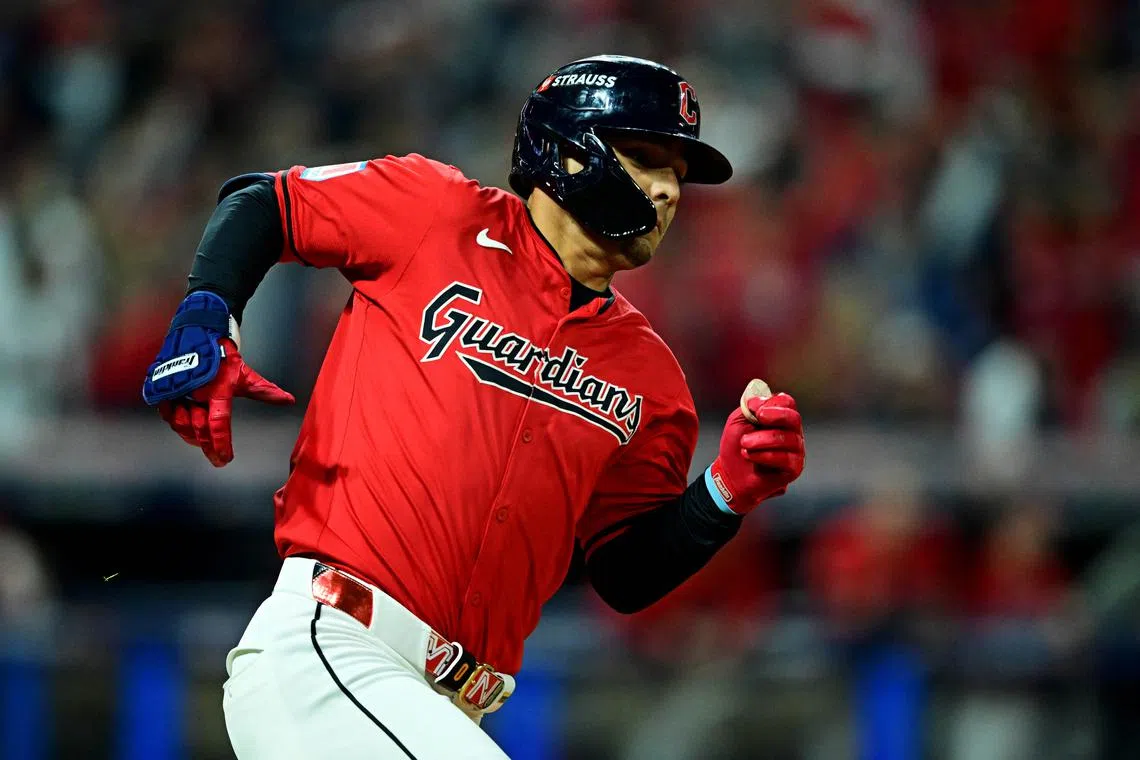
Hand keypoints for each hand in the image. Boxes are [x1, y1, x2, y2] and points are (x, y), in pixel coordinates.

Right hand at [158, 339, 293, 466]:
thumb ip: (265, 391)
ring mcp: (176, 390)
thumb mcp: (244, 374)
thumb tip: (289, 400)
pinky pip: (166, 413)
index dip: (221, 444)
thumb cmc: (222, 355)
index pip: (219, 424)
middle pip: (199, 428)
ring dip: (191, 435)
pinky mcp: (162, 387)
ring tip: (202, 442)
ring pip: (180, 423)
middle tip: (217, 458)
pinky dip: (176, 422)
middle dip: (208, 446)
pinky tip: (185, 426)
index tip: (225, 459)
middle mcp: (194, 391)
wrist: (198, 331)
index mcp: (217, 390)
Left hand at [707, 379, 804, 514]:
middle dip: (775, 415)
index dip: (772, 402)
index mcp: (780, 418)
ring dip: (761, 439)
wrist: (731, 475)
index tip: (754, 408)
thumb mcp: (738, 422)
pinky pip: (785, 458)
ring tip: (744, 444)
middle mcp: (792, 432)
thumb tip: (760, 401)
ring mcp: (796, 450)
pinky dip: (764, 455)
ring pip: (788, 439)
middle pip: (794, 418)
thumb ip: (749, 409)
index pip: (787, 402)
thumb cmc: (736, 447)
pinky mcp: (794, 468)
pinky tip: (749, 455)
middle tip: (757, 418)